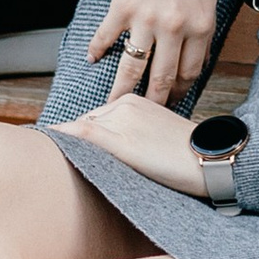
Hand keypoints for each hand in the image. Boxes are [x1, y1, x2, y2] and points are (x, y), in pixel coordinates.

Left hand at [57, 95, 206, 194]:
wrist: (212, 159)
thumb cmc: (190, 152)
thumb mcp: (159, 133)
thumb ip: (135, 131)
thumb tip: (117, 145)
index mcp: (135, 100)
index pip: (98, 115)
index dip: (82, 130)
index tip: (67, 139)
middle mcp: (125, 105)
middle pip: (87, 120)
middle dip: (72, 135)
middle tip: (53, 148)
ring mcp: (122, 122)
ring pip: (83, 127)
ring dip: (66, 137)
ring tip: (45, 148)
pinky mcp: (122, 143)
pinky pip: (85, 134)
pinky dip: (65, 136)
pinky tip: (48, 139)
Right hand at [85, 0, 216, 103]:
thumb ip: (202, 29)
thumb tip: (195, 59)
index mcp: (201, 26)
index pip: (189, 73)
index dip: (179, 91)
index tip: (170, 99)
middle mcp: (175, 28)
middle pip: (161, 79)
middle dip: (152, 102)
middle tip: (143, 113)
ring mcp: (147, 19)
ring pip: (132, 69)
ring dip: (120, 92)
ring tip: (112, 105)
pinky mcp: (122, 6)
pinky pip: (106, 38)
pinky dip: (97, 50)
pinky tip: (92, 58)